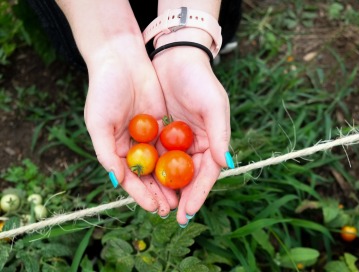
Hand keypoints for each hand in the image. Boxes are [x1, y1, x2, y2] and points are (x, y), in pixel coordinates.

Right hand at [84, 37, 177, 216]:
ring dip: (170, 180)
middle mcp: (133, 146)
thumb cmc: (104, 92)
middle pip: (148, 175)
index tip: (154, 207)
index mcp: (116, 149)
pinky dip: (178, 159)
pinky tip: (188, 171)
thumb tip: (117, 181)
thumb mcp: (99, 124)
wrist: (121, 61)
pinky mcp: (162, 124)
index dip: (141, 194)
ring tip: (182, 197)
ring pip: (162, 163)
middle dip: (159, 192)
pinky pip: (172, 145)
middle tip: (172, 209)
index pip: (130, 179)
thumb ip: (106, 154)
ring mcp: (149, 136)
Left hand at [152, 47, 231, 224]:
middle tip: (172, 216)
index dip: (199, 193)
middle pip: (188, 177)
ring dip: (165, 189)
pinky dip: (151, 170)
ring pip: (171, 170)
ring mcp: (176, 141)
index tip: (188, 211)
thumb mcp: (213, 105)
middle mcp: (194, 144)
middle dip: (181, 197)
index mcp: (211, 141)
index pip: (207, 173)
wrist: (175, 58)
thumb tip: (226, 164)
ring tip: (158, 206)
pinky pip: (155, 156)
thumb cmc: (199, 80)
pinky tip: (144, 183)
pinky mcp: (159, 133)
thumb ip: (220, 134)